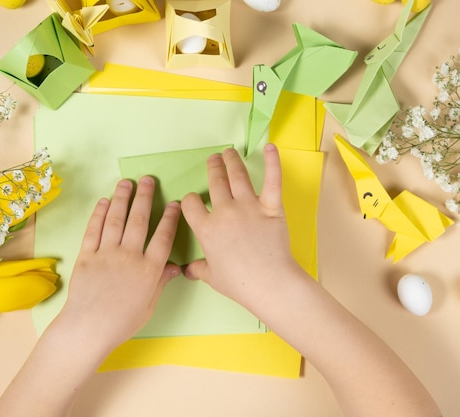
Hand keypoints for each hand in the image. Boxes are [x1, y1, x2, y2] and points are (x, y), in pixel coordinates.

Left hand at [59, 176, 180, 351]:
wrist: (88, 328)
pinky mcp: (87, 256)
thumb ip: (161, 282)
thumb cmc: (122, 322)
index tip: (175, 203)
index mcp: (149, 270)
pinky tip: (105, 202)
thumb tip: (175, 267)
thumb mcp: (149, 305)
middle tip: (148, 179)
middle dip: (145, 197)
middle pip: (139, 220)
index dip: (170, 218)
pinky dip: (99, 214)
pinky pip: (94, 230)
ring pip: (116, 220)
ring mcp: (106, 254)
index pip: (163, 237)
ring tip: (126, 183)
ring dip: (122, 199)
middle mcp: (129, 256)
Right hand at [181, 144, 301, 307]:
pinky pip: (272, 180)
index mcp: (206, 229)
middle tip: (213, 159)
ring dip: (231, 161)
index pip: (191, 204)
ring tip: (229, 152)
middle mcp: (224, 212)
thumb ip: (198, 269)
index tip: (194, 200)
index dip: (190, 200)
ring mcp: (248, 207)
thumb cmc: (239, 283)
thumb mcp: (211, 277)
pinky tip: (270, 148)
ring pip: (237, 176)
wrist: (269, 282)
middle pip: (215, 182)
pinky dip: (272, 162)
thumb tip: (187, 270)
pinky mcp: (271, 207)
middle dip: (212, 168)